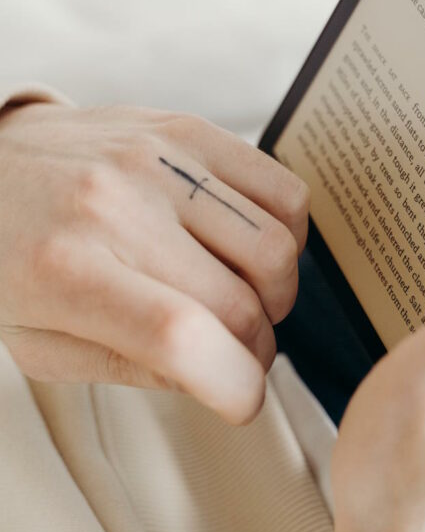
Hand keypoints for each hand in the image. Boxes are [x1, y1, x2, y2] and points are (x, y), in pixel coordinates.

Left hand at [0, 101, 308, 422]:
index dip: (234, 384)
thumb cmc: (9, 257)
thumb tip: (219, 376)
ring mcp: (158, 160)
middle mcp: (115, 206)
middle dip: (254, 351)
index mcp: (64, 269)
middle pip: (237, 301)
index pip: (178, 335)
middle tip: (234, 356)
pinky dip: (288, 235)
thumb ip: (130, 366)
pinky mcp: (189, 131)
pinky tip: (251, 249)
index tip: (242, 400)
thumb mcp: (39, 342)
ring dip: (275, 295)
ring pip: (275, 247)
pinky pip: (283, 189)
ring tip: (244, 299)